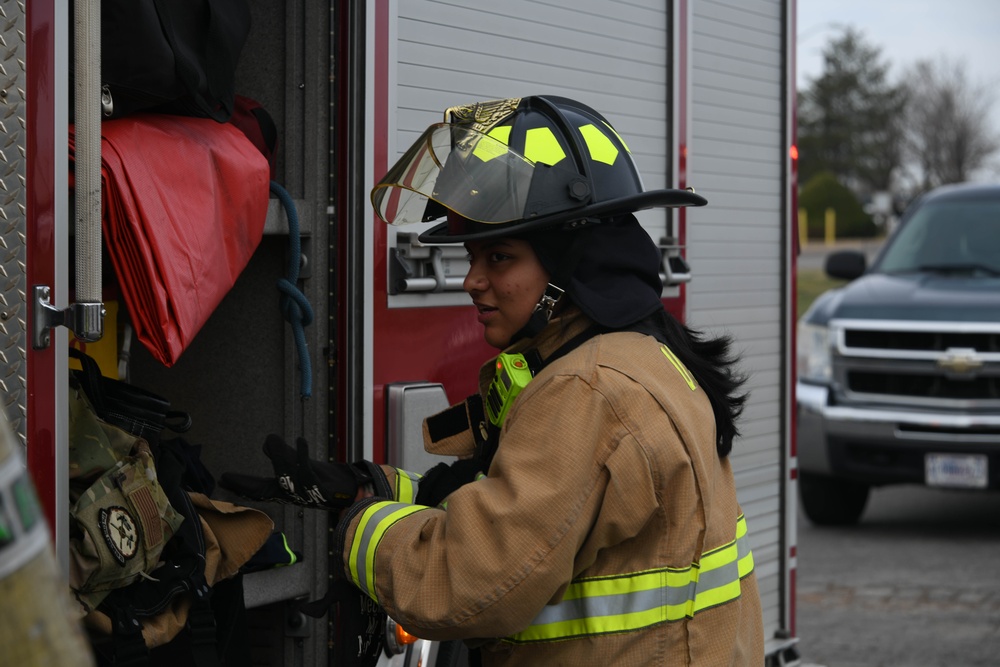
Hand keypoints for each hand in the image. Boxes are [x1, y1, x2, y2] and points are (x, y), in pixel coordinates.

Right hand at [219, 434, 368, 509]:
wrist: (349, 488)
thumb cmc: (322, 479)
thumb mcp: (299, 464)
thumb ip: (283, 455)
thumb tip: (267, 444)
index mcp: (284, 491)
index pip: (257, 489)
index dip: (239, 486)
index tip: (222, 480)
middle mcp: (291, 494)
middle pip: (265, 488)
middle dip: (244, 485)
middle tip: (226, 478)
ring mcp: (305, 492)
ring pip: (286, 475)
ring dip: (278, 457)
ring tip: (270, 440)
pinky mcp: (319, 487)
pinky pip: (309, 469)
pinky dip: (303, 454)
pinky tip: (300, 440)